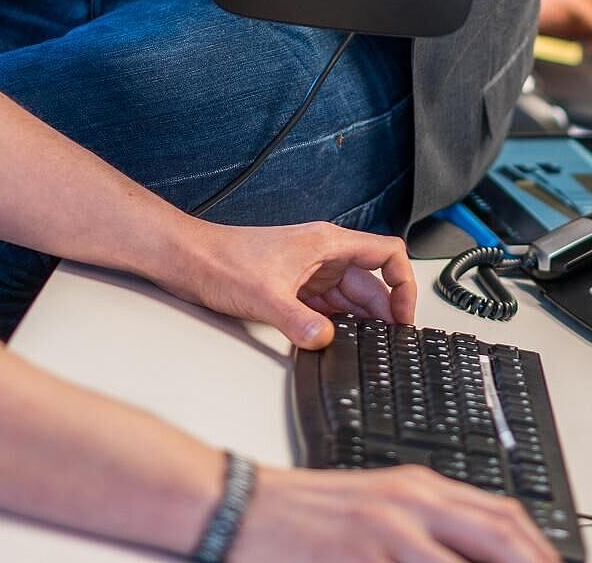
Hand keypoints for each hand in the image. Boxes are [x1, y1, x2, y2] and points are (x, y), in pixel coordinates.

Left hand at [165, 220, 418, 348]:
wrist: (187, 259)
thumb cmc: (221, 261)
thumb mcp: (264, 296)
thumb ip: (298, 321)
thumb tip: (325, 340)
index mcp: (326, 244)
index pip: (386, 253)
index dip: (403, 283)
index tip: (404, 315)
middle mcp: (322, 255)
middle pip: (370, 282)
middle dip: (384, 311)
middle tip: (391, 344)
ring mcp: (308, 272)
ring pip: (350, 296)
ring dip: (361, 320)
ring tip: (371, 347)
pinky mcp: (293, 287)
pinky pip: (328, 306)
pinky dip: (338, 323)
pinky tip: (338, 342)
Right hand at [237, 466, 554, 561]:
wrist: (239, 507)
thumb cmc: (303, 516)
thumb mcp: (374, 509)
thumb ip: (424, 526)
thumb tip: (473, 551)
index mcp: (418, 486)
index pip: (503, 514)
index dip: (540, 550)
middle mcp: (412, 501)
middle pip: (502, 535)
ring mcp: (389, 530)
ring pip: (468, 562)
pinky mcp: (362, 555)